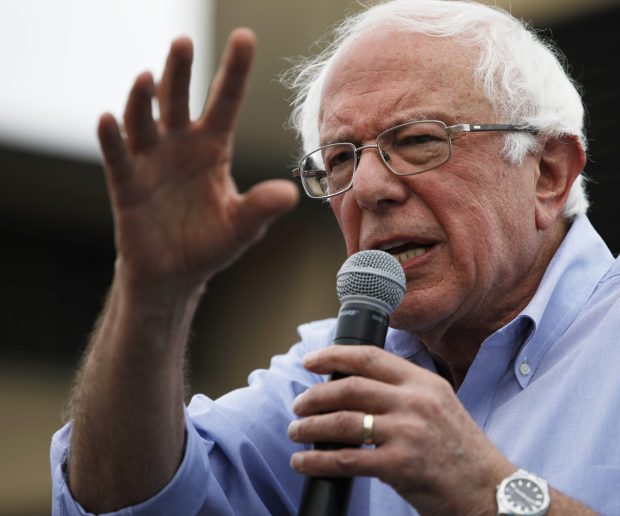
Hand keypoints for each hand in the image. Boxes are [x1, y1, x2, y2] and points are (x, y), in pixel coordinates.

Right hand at [98, 29, 297, 292]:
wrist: (175, 275)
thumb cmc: (211, 244)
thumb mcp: (243, 226)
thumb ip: (261, 208)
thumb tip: (289, 194)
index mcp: (213, 148)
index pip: (226, 101)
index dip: (234, 70)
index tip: (244, 37)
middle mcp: (180, 145)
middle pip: (179, 100)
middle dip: (181, 71)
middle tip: (184, 41)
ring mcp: (151, 161)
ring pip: (144, 120)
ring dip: (143, 99)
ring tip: (149, 76)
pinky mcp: (127, 185)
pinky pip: (119, 157)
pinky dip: (112, 139)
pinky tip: (108, 119)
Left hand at [288, 346, 513, 514]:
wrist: (487, 489)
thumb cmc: (459, 450)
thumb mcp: (439, 406)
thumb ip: (404, 393)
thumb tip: (355, 386)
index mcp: (424, 383)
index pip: (370, 357)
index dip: (334, 355)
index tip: (311, 361)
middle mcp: (416, 402)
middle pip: (350, 388)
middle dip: (315, 395)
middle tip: (299, 405)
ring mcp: (408, 433)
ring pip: (343, 422)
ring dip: (311, 427)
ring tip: (296, 431)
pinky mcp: (399, 466)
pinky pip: (346, 460)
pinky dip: (318, 461)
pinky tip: (304, 462)